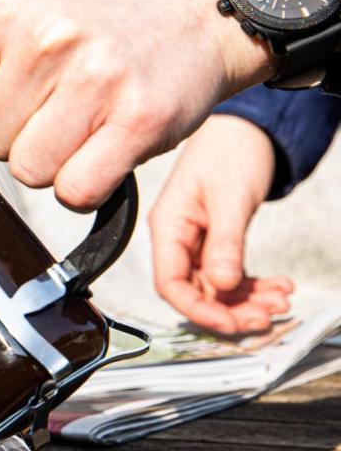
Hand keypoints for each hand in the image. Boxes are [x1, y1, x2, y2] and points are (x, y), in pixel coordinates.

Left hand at [0, 0, 273, 209]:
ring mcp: (96, 78)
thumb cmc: (92, 10)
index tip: (20, 85)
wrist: (199, 13)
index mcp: (2, 7)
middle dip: (22, 133)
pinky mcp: (138, 121)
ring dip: (56, 160)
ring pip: (31, 171)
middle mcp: (47, 37)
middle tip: (63, 98)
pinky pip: (77, 190)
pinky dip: (89, 182)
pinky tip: (108, 143)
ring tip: (85, 119)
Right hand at [148, 115, 292, 332]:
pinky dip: (254, 286)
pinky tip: (277, 286)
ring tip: (281, 299)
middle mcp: (177, 238)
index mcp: (168, 226)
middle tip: (267, 316)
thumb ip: (224, 244)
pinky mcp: (215, 241)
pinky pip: (230, 275)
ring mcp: (196, 241)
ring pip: (216, 287)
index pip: (171, 283)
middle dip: (231, 309)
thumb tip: (222, 285)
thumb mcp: (231, 199)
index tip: (232, 323)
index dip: (199, 309)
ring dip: (247, 300)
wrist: (246, 128)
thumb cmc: (230, 152)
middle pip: (196, 291)